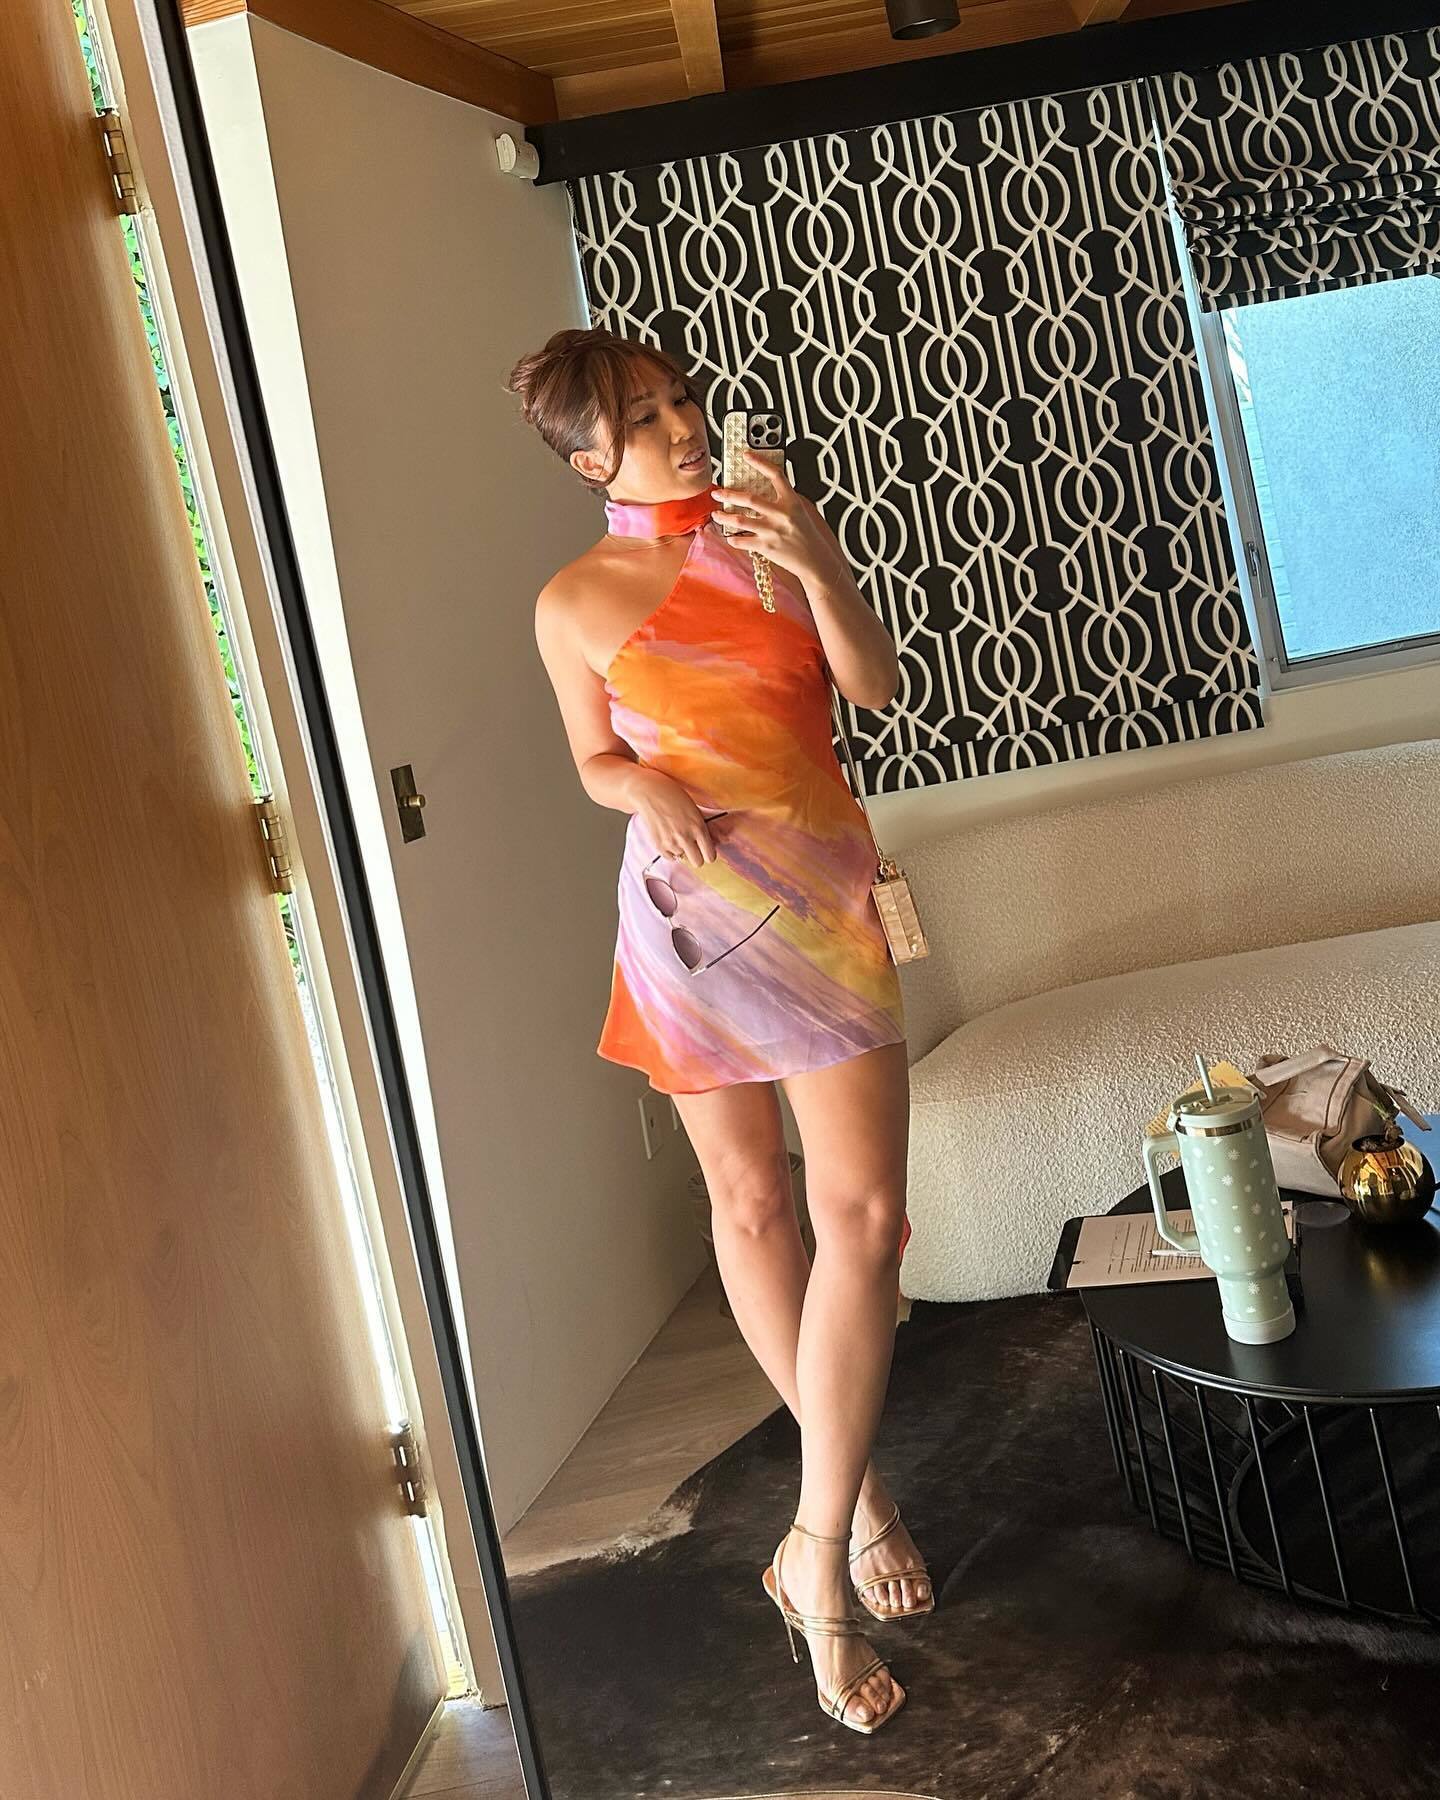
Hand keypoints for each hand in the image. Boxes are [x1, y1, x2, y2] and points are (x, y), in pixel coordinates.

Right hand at [632, 772, 723, 866]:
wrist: (649, 792)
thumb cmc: (673, 796)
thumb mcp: (695, 810)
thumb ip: (704, 828)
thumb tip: (716, 841)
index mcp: (698, 827)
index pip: (710, 855)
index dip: (709, 854)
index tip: (705, 851)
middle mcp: (685, 837)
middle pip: (698, 863)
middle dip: (697, 856)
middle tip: (693, 847)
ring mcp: (671, 842)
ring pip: (682, 858)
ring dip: (681, 849)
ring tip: (675, 833)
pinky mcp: (658, 845)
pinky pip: (669, 857)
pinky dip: (670, 850)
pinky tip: (668, 837)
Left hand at [711, 450, 847, 594]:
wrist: (816, 561)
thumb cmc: (810, 537)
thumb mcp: (804, 511)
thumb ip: (788, 499)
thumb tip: (769, 488)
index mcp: (792, 502)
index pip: (775, 475)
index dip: (760, 462)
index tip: (747, 455)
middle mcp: (781, 515)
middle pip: (749, 498)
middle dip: (728, 494)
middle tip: (716, 492)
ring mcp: (772, 531)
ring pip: (739, 520)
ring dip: (724, 517)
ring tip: (717, 514)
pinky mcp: (766, 547)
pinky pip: (741, 541)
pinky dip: (733, 539)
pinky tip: (730, 537)